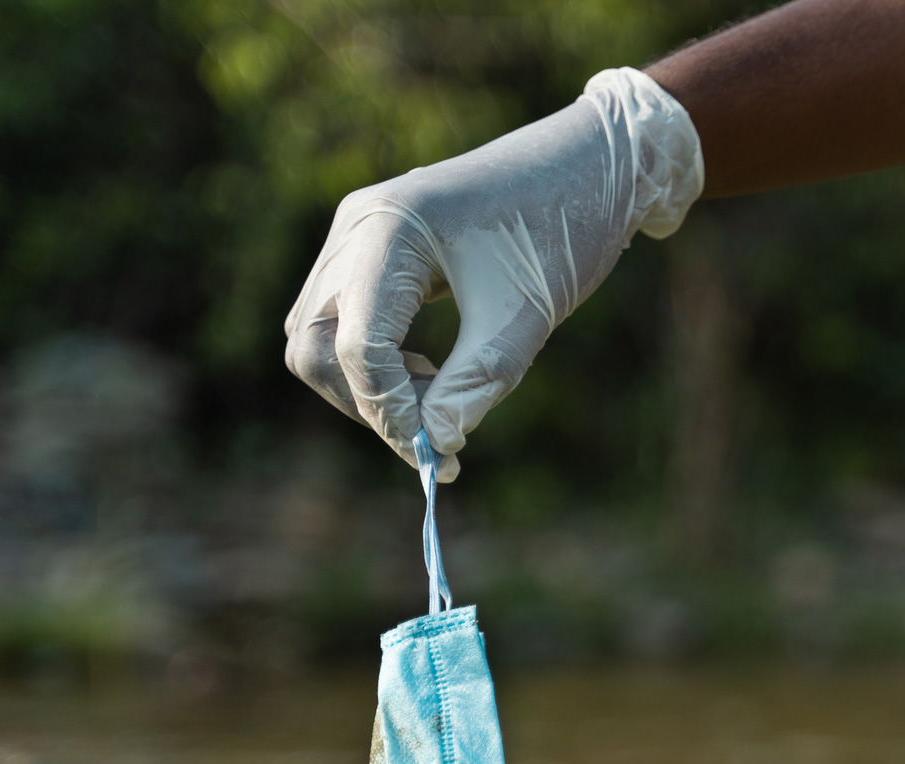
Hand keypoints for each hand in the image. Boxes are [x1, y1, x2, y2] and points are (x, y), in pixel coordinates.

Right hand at [284, 68, 701, 477]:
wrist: (590, 166)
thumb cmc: (564, 227)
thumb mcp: (525, 314)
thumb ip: (475, 383)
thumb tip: (435, 444)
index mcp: (388, 230)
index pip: (355, 346)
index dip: (390, 412)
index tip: (437, 456)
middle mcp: (356, 226)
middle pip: (314, 345)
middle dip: (366, 403)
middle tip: (432, 439)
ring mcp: (357, 232)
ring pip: (319, 335)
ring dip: (367, 385)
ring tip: (439, 401)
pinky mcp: (372, 245)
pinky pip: (344, 318)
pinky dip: (375, 360)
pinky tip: (430, 373)